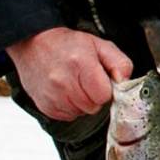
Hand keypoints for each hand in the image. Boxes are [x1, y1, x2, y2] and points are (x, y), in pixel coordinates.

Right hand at [6, 27, 132, 120]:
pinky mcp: (45, 106)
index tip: (99, 80)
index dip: (105, 89)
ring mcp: (52, 96)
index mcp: (81, 64)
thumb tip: (125, 82)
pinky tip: (64, 91)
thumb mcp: (99, 45)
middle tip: (85, 80)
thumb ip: (119, 63)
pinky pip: (67, 116)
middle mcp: (63, 82)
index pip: (104, 95)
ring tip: (73, 84)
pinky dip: (69, 106)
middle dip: (94, 96)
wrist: (34, 43)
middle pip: (93, 106)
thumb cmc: (68, 44)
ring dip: (81, 102)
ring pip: (80, 113)